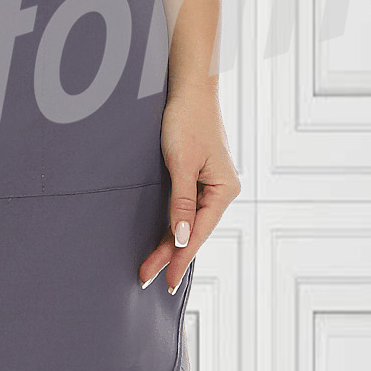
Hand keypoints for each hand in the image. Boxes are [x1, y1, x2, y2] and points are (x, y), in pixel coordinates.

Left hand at [141, 83, 239, 291]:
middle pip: (191, 231)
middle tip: (146, 279)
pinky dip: (172, 225)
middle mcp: (220, 191)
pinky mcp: (197, 178)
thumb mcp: (181, 164)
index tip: (166, 280)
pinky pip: (185, 210)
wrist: (189, 89)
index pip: (198, 232)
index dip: (180, 257)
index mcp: (224, 189)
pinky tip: (163, 241)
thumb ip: (181, 202)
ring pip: (186, 222)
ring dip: (168, 243)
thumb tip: (180, 237)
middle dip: (169, 255)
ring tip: (149, 267)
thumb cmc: (187, 121)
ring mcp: (209, 185)